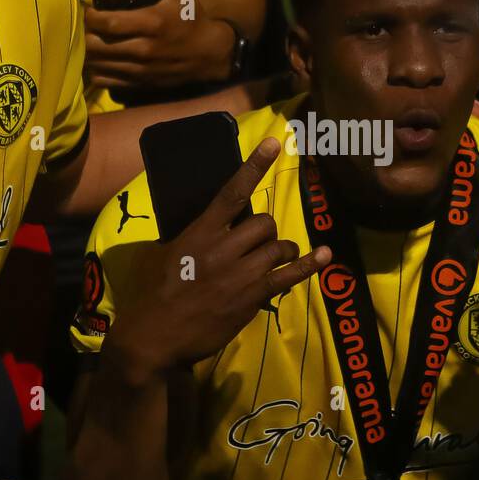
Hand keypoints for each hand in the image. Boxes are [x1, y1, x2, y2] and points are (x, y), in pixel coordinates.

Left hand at [84, 0, 232, 89]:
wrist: (209, 53)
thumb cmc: (193, 17)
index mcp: (152, 23)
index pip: (109, 23)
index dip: (91, 16)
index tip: (90, 8)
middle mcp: (143, 49)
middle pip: (97, 45)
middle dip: (85, 33)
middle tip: (87, 25)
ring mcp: (139, 69)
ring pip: (97, 64)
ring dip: (88, 51)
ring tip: (91, 40)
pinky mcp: (139, 83)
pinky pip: (105, 81)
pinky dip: (96, 70)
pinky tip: (99, 59)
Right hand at [104, 138, 330, 382]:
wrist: (155, 336)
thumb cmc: (154, 294)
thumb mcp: (164, 255)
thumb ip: (190, 238)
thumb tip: (207, 228)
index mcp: (199, 233)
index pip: (232, 192)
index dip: (253, 166)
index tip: (272, 143)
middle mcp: (223, 248)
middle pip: (263, 222)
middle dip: (266, 230)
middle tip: (258, 244)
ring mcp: (240, 273)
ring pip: (278, 247)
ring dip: (282, 250)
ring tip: (277, 258)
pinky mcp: (252, 297)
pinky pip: (288, 276)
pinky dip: (308, 265)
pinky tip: (324, 256)